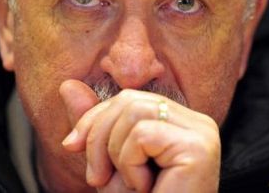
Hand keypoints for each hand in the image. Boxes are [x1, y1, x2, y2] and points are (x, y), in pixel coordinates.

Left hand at [60, 79, 220, 192]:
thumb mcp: (108, 162)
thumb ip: (94, 124)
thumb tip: (67, 85)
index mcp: (179, 122)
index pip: (130, 98)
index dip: (94, 118)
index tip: (70, 146)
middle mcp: (197, 122)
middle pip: (130, 99)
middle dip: (99, 136)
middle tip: (96, 178)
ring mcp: (202, 132)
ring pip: (135, 111)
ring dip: (115, 153)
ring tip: (126, 185)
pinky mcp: (198, 147)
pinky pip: (143, 134)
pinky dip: (129, 164)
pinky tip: (144, 188)